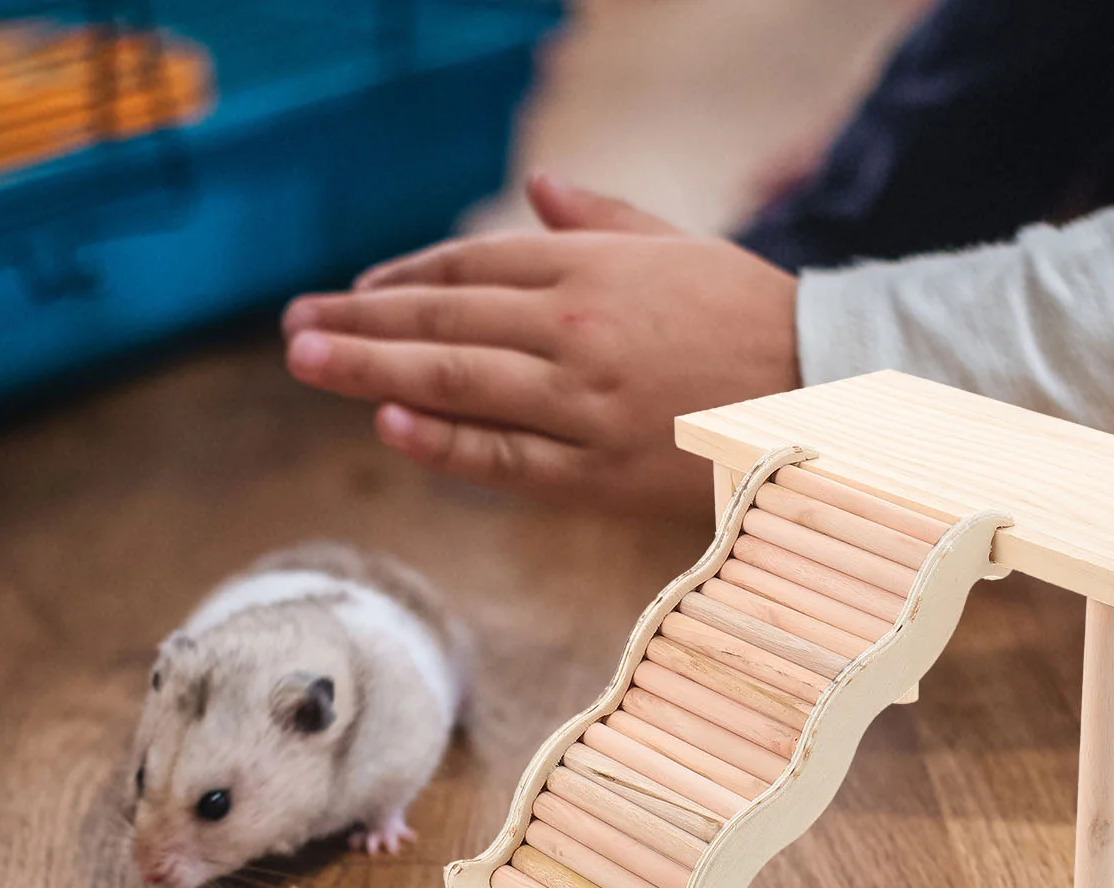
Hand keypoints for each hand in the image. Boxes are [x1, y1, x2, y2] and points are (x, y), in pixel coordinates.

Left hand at [282, 174, 799, 519]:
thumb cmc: (746, 317)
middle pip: (442, 316)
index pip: (469, 266)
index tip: (353, 294)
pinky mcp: (596, 471)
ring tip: (308, 362)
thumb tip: (534, 189)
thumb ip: (597, 219)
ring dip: (370, 369)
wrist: (819, 396)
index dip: (401, 278)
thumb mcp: (675, 247)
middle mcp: (573, 328)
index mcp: (589, 269)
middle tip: (294, 327)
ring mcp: (581, 403)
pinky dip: (443, 441)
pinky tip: (389, 423)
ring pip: (453, 380)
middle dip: (359, 320)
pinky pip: (502, 457)